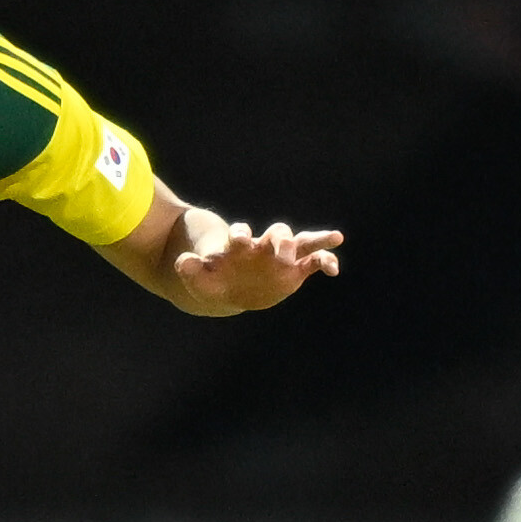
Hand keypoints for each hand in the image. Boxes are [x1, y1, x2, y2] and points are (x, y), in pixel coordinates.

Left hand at [170, 215, 344, 313]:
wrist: (226, 288)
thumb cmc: (210, 278)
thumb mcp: (196, 277)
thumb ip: (191, 269)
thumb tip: (184, 262)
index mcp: (239, 246)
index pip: (242, 234)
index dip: (241, 234)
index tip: (240, 238)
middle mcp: (263, 247)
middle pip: (278, 233)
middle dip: (281, 240)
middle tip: (283, 249)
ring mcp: (281, 257)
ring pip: (302, 242)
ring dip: (318, 239)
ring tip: (336, 236)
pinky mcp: (294, 271)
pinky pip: (313, 263)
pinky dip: (325, 262)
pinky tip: (334, 270)